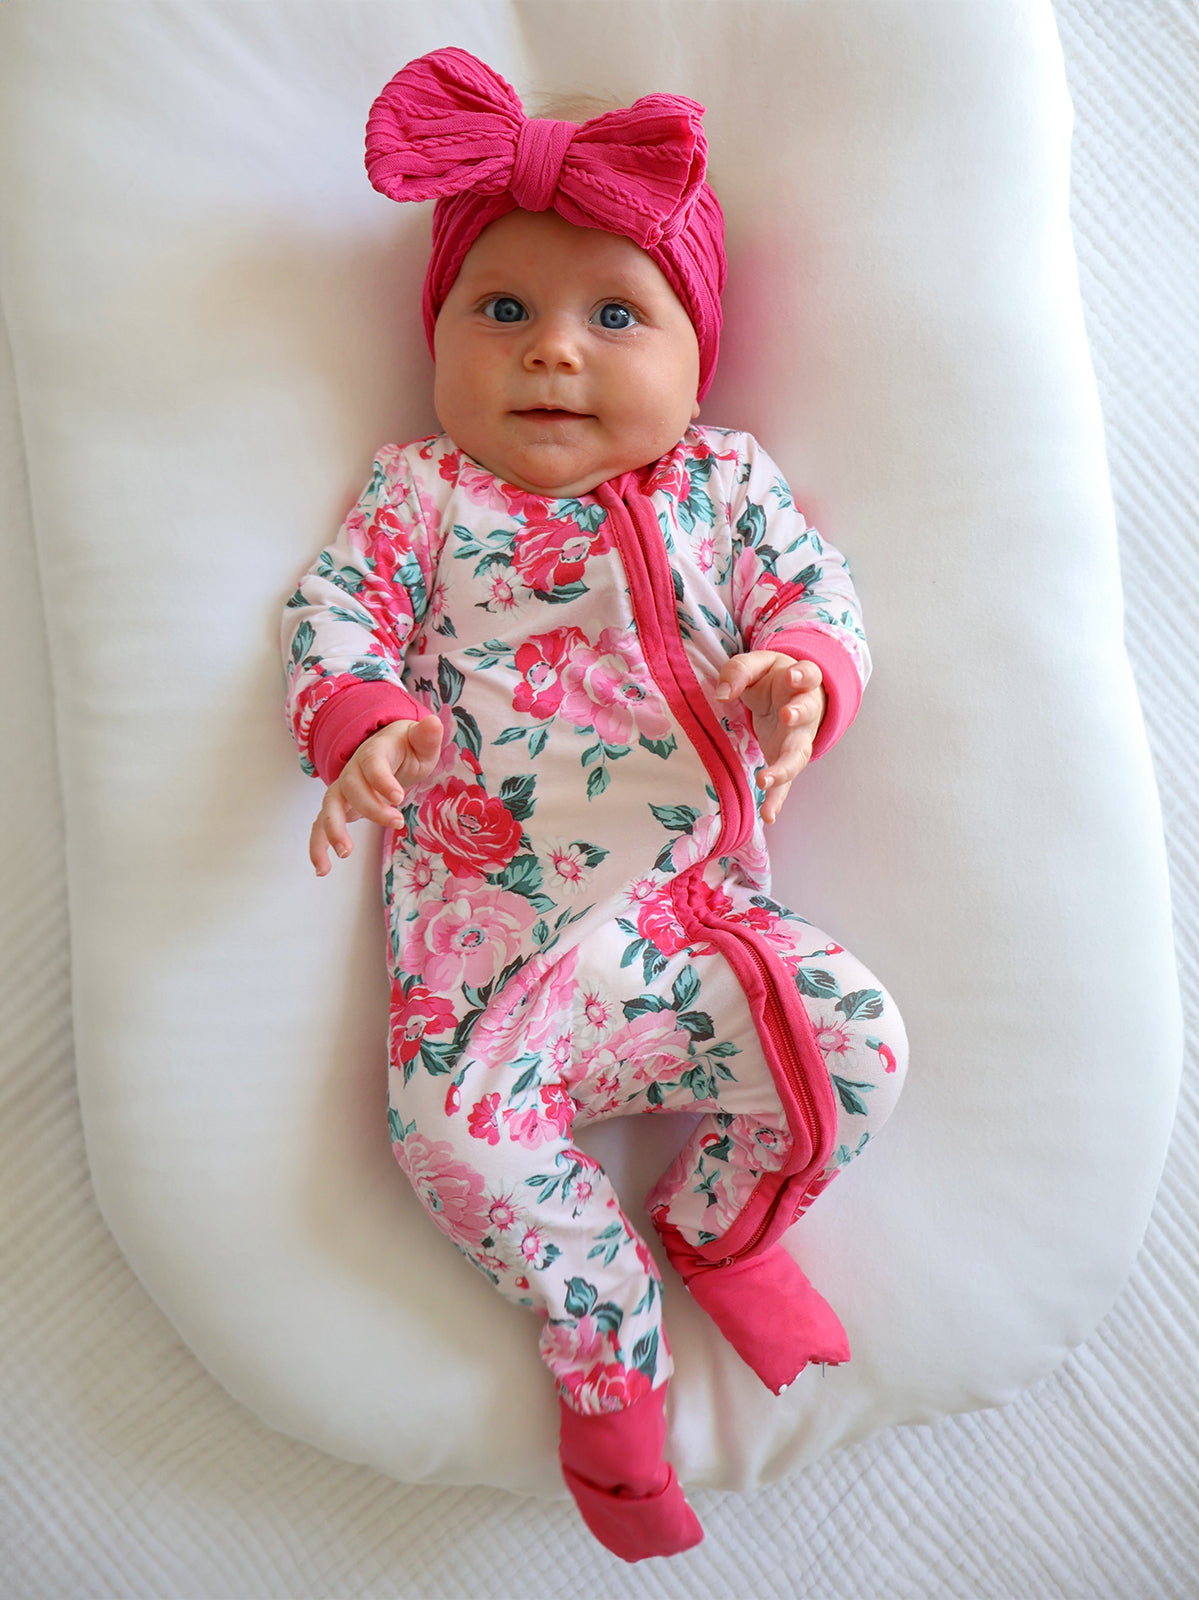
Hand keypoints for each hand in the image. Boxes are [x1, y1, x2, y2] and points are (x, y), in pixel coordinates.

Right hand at [310, 714, 443, 874]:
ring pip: (329, 807)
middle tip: (397, 823)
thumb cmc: (407, 748)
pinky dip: (317, 846)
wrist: (388, 751)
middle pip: (352, 787)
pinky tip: (322, 869)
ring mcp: (342, 789)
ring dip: (334, 829)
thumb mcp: (421, 742)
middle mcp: (353, 770)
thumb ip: (426, 736)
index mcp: (374, 752)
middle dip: (371, 808)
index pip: (372, 763)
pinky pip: (321, 826)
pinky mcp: (339, 808)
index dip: (381, 780)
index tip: (398, 797)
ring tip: (345, 852)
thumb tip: (433, 723)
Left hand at [715, 653, 825, 823]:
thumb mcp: (755, 665)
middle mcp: (806, 712)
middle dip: (798, 715)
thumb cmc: (772, 678)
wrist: (788, 694)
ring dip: (784, 768)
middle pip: (807, 715)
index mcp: (800, 682)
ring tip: (765, 779)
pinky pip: (785, 783)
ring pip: (797, 755)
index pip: (808, 675)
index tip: (791, 677)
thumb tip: (721, 694)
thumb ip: (739, 672)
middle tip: (787, 716)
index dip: (802, 676)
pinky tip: (768, 816)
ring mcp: (799, 739)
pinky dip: (777, 799)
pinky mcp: (787, 760)